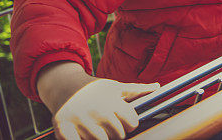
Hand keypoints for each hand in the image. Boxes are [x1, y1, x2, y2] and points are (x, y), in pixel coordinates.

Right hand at [37, 62, 158, 139]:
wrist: (65, 86)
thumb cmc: (94, 88)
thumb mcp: (115, 86)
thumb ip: (137, 89)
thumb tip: (157, 86)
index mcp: (111, 101)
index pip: (132, 123)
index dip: (130, 123)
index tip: (124, 121)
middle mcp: (98, 111)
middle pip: (118, 135)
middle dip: (116, 132)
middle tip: (108, 125)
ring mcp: (80, 121)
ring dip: (100, 137)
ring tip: (96, 128)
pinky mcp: (63, 128)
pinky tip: (82, 135)